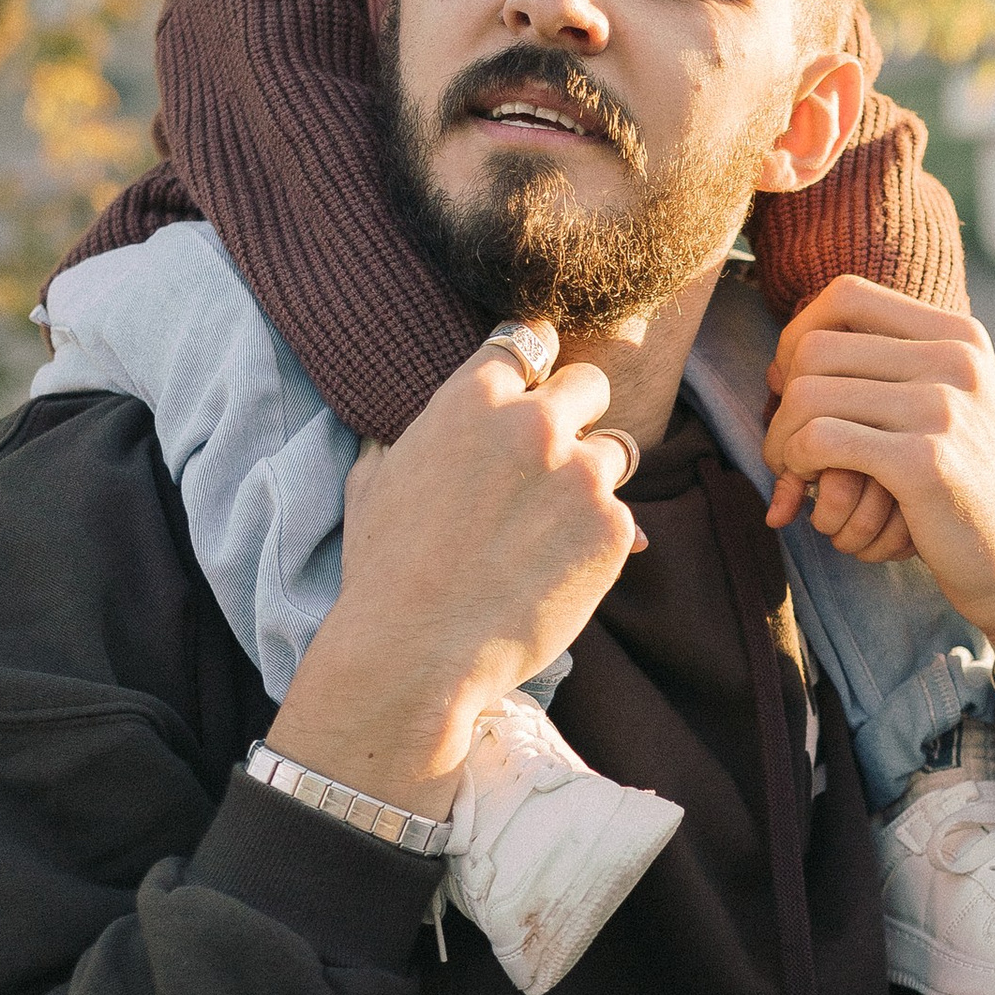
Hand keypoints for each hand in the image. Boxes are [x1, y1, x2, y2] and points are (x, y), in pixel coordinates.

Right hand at [268, 336, 642, 807]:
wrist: (414, 654)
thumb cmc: (383, 573)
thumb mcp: (372, 484)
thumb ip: (400, 442)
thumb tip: (392, 437)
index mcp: (474, 396)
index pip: (529, 341)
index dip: (534, 368)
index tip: (535, 388)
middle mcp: (536, 422)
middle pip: (590, 384)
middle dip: (577, 414)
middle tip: (554, 461)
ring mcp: (582, 474)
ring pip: (615, 452)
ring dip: (591, 481)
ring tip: (548, 530)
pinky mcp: (614, 528)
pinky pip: (622, 518)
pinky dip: (598, 541)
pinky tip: (556, 573)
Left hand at [762, 277, 994, 693]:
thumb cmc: (957, 487)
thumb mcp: (937, 408)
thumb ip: (876, 373)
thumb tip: (777, 366)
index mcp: (959, 336)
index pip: (845, 295)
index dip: (798, 336)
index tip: (796, 388)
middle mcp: (955, 360)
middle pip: (815, 348)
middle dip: (782, 402)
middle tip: (788, 448)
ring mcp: (943, 407)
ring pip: (806, 393)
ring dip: (782, 441)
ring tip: (797, 473)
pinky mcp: (923, 462)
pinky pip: (819, 440)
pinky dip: (796, 465)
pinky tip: (810, 489)